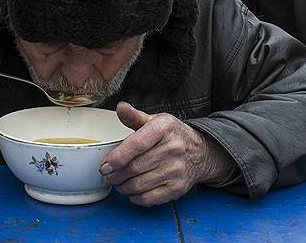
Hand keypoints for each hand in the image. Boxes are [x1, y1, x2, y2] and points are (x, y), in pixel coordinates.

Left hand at [99, 102, 236, 206]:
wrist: (200, 152)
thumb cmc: (172, 136)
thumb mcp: (155, 121)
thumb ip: (134, 116)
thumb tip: (120, 107)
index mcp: (164, 128)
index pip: (136, 144)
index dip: (117, 157)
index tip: (105, 165)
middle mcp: (173, 148)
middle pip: (134, 167)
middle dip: (115, 175)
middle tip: (108, 175)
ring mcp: (176, 170)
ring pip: (139, 185)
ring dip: (123, 187)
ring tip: (117, 182)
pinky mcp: (178, 188)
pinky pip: (149, 198)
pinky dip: (136, 197)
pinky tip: (132, 191)